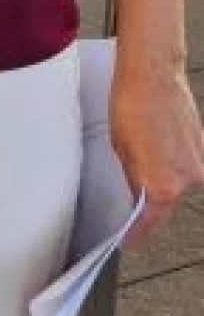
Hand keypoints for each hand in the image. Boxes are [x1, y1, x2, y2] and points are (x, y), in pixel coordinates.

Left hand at [110, 61, 203, 243]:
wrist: (153, 76)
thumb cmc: (131, 107)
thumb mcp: (121, 152)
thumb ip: (133, 180)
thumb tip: (136, 196)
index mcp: (161, 187)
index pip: (149, 223)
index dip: (137, 233)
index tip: (130, 238)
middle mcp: (185, 180)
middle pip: (166, 205)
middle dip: (150, 205)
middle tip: (132, 200)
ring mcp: (198, 164)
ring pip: (178, 184)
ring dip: (164, 180)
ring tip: (144, 162)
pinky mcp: (203, 148)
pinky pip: (187, 166)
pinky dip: (174, 165)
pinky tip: (159, 152)